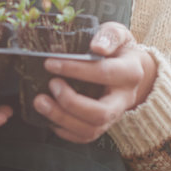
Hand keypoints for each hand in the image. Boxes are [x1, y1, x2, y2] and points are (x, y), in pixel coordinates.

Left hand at [33, 22, 157, 144]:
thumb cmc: (117, 49)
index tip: (50, 63)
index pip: (104, 74)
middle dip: (70, 103)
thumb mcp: (116, 33)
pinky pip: (84, 137)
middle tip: (50, 85)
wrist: (129, 69)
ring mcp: (114, 115)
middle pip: (101, 114)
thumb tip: (97, 46)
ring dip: (62, 119)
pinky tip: (49, 117)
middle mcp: (124, 99)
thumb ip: (109, 36)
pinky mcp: (102, 125)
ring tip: (40, 102)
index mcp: (129, 72)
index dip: (75, 69)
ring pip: (91, 130)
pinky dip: (64, 131)